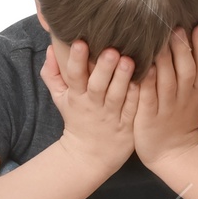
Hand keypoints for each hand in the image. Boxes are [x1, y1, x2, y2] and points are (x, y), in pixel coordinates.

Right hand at [41, 40, 138, 180]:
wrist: (88, 156)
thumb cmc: (77, 118)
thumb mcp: (60, 98)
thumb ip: (53, 74)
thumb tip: (50, 47)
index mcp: (76, 97)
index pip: (74, 76)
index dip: (76, 60)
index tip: (80, 42)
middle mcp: (93, 105)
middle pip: (97, 86)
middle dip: (103, 68)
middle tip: (111, 51)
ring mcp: (111, 116)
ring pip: (117, 96)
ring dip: (123, 79)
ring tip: (129, 61)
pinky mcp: (127, 125)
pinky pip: (133, 109)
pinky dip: (138, 96)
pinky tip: (147, 79)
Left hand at [132, 25, 197, 175]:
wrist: (173, 151)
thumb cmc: (185, 117)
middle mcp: (185, 97)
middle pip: (187, 70)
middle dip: (182, 48)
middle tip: (176, 27)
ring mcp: (167, 108)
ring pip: (167, 81)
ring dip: (164, 61)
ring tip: (158, 41)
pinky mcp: (149, 117)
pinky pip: (148, 98)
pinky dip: (147, 83)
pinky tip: (143, 68)